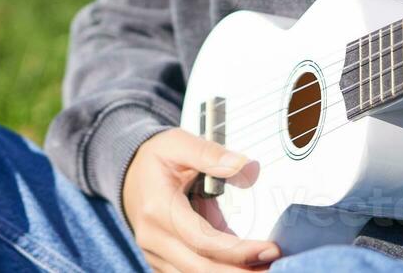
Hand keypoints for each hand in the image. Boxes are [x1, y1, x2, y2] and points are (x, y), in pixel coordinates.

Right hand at [121, 128, 281, 271]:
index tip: (270, 248)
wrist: (127, 171)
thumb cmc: (156, 157)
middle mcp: (153, 238)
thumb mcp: (179, 143)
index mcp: (158, 208)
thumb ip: (211, 154)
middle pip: (201, 269)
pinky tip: (244, 268)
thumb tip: (245, 166)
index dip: (237, 250)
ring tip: (265, 269)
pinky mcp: (162, 262)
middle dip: (241, 272)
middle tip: (275, 266)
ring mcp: (155, 253)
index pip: (202, 240)